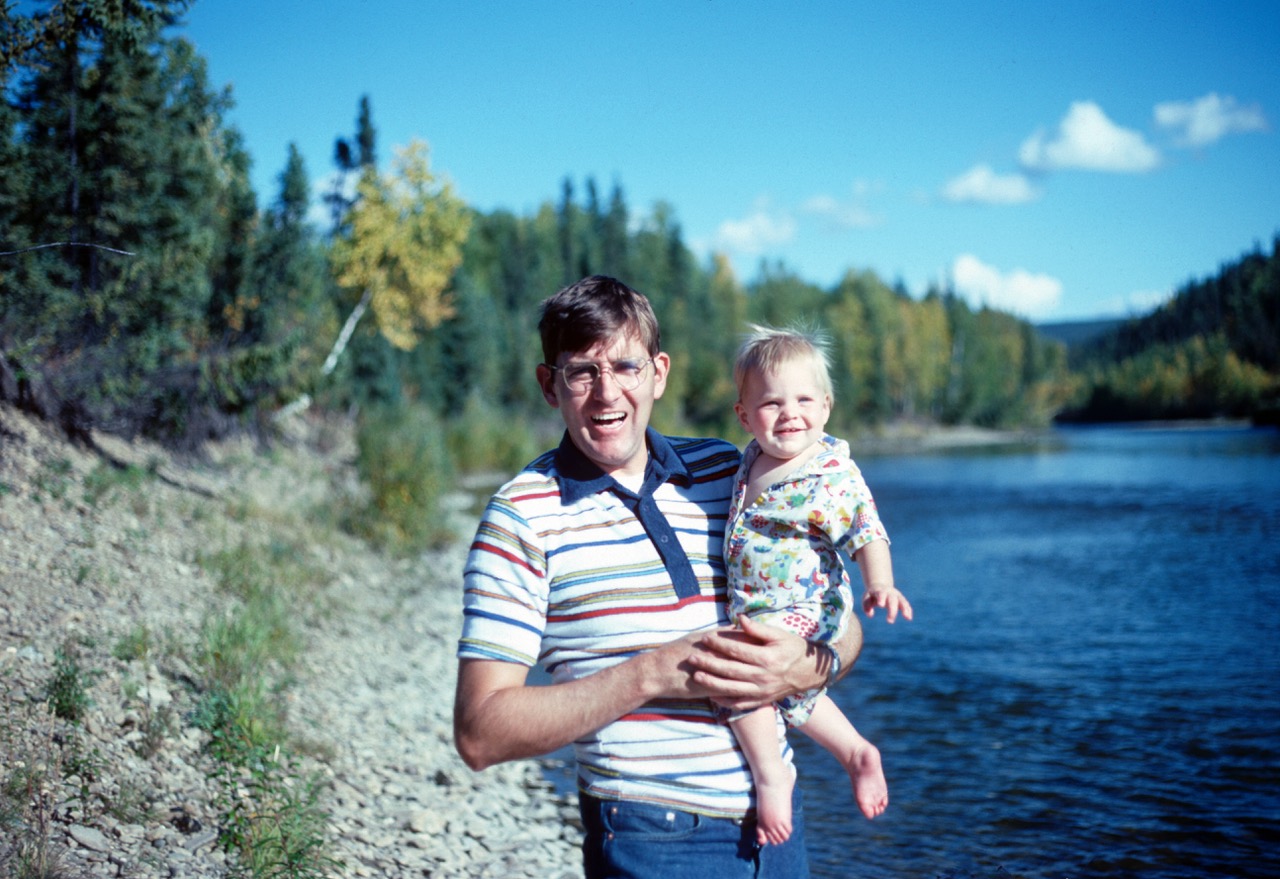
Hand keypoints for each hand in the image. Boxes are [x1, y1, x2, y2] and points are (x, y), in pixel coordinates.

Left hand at [684, 616, 818, 711]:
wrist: (810, 673)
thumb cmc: (793, 649)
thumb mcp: (779, 635)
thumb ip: (758, 628)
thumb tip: (739, 618)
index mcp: (767, 658)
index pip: (738, 650)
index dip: (720, 644)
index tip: (705, 638)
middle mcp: (763, 676)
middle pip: (730, 670)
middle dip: (709, 663)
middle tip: (691, 658)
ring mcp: (762, 691)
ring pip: (732, 688)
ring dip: (713, 683)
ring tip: (696, 676)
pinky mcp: (762, 701)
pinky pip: (741, 703)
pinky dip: (726, 701)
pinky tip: (712, 695)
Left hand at [862, 585, 912, 622]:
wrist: (880, 586)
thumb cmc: (872, 595)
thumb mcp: (867, 597)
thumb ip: (867, 605)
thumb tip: (870, 615)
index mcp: (880, 591)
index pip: (881, 594)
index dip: (881, 599)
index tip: (880, 605)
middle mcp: (890, 593)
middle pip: (893, 600)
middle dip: (892, 610)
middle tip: (889, 621)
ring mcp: (897, 595)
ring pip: (902, 601)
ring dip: (905, 609)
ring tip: (907, 617)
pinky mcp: (901, 599)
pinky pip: (906, 604)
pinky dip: (908, 610)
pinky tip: (909, 618)